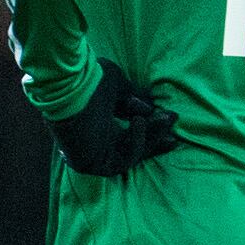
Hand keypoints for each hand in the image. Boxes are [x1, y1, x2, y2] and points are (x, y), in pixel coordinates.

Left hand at [48, 61, 182, 177]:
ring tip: (162, 118)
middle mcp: (93, 143)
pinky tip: (140, 120)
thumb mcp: (117, 86)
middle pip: (132, 149)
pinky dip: (135, 142)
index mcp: (96, 126)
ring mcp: (90, 155)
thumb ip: (133, 99)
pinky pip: (122, 160)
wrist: (69, 84)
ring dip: (150, 137)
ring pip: (130, 154)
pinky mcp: (89, 164)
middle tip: (175, 128)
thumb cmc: (88, 80)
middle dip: (156, 138)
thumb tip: (150, 109)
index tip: (170, 118)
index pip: (127, 135)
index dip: (151, 130)